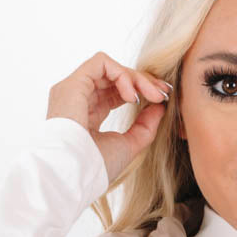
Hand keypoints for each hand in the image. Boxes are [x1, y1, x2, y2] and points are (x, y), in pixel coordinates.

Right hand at [46, 52, 173, 186]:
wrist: (77, 174)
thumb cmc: (96, 166)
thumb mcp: (128, 145)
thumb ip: (144, 126)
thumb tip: (160, 106)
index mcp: (88, 115)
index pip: (116, 92)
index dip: (140, 90)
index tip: (162, 98)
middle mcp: (78, 99)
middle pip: (115, 78)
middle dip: (143, 82)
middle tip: (163, 94)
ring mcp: (73, 90)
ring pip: (110, 68)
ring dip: (136, 78)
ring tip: (152, 95)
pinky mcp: (73, 84)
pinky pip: (101, 63)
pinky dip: (122, 75)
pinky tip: (132, 97)